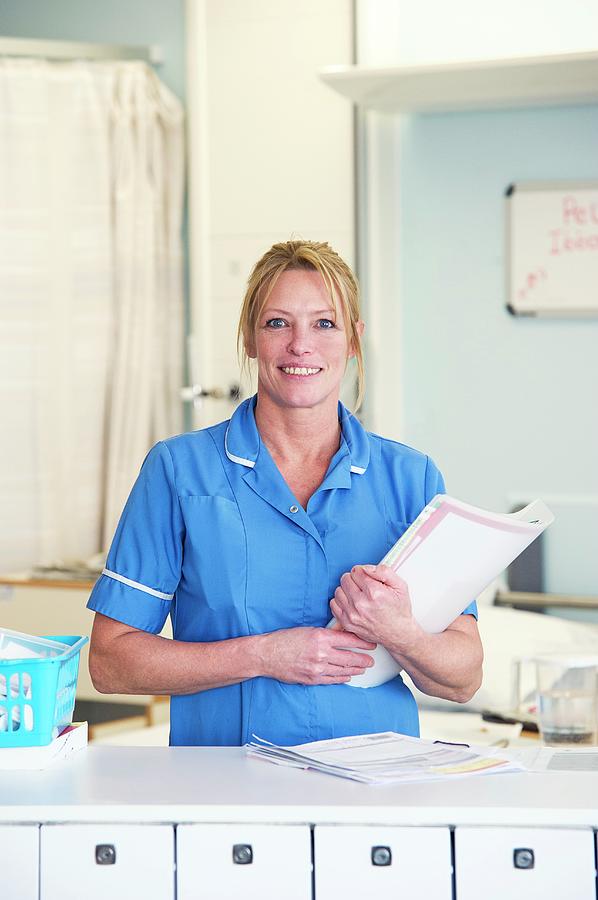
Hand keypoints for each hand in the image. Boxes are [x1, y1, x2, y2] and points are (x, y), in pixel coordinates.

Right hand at [261, 626, 375, 685]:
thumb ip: (326, 634)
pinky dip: (342, 678)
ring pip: (343, 670)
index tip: (371, 643)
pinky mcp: (312, 679)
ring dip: (356, 670)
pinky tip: (348, 676)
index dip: (363, 643)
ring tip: (363, 668)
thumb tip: (342, 635)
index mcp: (321, 637)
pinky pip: (332, 679)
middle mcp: (321, 653)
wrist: (267, 655)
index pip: (349, 640)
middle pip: (350, 658)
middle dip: (363, 659)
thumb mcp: (308, 630)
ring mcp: (317, 668)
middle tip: (371, 659)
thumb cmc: (284, 640)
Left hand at [330, 564, 420, 649]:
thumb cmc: (399, 610)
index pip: (356, 571)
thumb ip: (384, 571)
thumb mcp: (400, 586)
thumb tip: (366, 568)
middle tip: (363, 587)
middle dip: (354, 580)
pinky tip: (352, 603)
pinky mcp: (346, 623)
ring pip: (338, 590)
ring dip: (346, 590)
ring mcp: (352, 614)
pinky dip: (341, 601)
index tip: (368, 578)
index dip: (363, 572)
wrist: (398, 633)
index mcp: (374, 592)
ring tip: (358, 595)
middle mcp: (361, 604)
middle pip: (345, 579)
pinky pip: (334, 604)